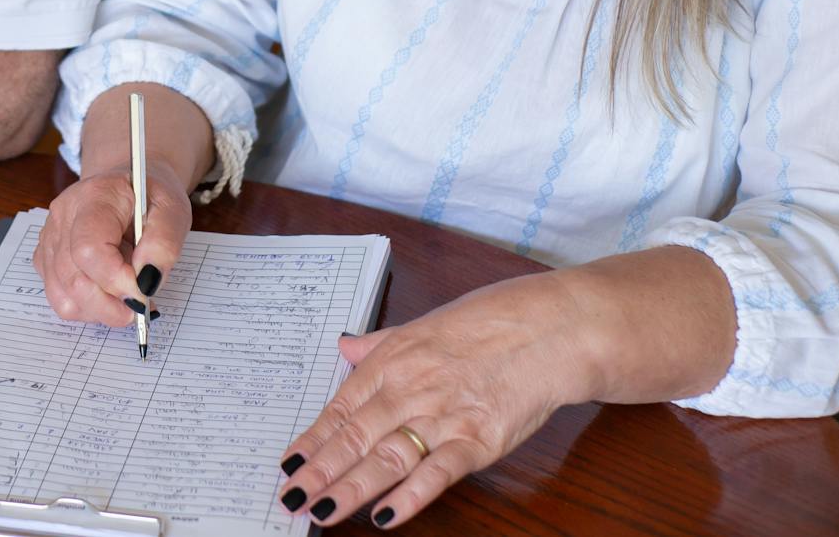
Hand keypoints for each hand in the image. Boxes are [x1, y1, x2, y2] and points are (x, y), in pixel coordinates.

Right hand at [34, 161, 191, 327]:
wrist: (129, 187)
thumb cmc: (150, 198)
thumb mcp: (173, 212)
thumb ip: (164, 244)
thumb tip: (146, 281)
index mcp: (94, 197)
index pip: (88, 249)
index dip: (116, 280)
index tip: (144, 291)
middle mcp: (63, 217)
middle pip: (74, 280)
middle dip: (112, 306)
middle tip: (141, 305)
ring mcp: (49, 239)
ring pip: (65, 297)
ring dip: (102, 309)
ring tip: (126, 292)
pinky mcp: (45, 259)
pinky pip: (61, 300)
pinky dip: (90, 308)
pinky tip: (109, 293)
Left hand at [274, 272, 584, 526]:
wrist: (548, 329)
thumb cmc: (488, 323)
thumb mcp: (422, 324)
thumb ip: (379, 344)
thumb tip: (344, 347)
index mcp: (391, 361)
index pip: (341, 409)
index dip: (313, 440)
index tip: (289, 465)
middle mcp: (409, 390)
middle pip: (355, 438)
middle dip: (320, 472)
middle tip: (290, 498)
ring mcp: (442, 416)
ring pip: (386, 459)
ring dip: (351, 489)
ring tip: (321, 511)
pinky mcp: (478, 440)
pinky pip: (437, 473)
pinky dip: (411, 496)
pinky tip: (385, 516)